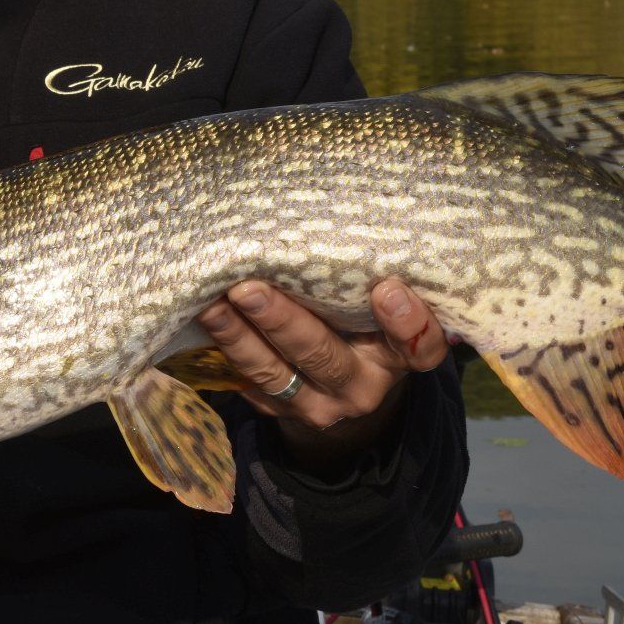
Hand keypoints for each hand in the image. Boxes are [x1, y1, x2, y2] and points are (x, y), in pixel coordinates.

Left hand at [196, 278, 447, 472]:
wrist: (339, 387)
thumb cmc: (365, 323)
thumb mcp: (379, 308)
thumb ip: (368, 279)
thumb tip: (335, 214)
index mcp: (398, 356)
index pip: (419, 348)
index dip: (408, 324)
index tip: (386, 288)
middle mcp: (361, 386)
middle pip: (324, 356)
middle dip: (283, 321)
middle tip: (249, 288)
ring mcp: (316, 404)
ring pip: (274, 372)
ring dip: (237, 336)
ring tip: (212, 303)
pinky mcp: (278, 409)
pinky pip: (248, 381)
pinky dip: (224, 349)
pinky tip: (205, 320)